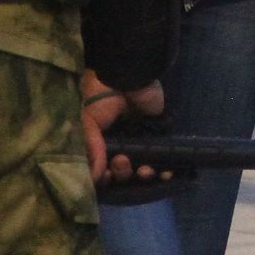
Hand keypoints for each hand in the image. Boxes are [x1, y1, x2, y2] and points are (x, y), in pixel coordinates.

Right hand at [80, 71, 167, 185]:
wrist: (125, 76)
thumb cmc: (101, 99)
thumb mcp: (89, 123)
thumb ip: (92, 150)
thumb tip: (96, 177)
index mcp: (102, 143)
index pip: (104, 169)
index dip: (106, 178)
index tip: (107, 176)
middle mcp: (121, 144)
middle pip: (124, 172)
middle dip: (123, 173)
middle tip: (122, 161)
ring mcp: (140, 140)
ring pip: (143, 168)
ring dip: (144, 175)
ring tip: (144, 170)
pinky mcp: (158, 134)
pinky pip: (164, 157)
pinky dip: (165, 170)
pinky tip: (166, 174)